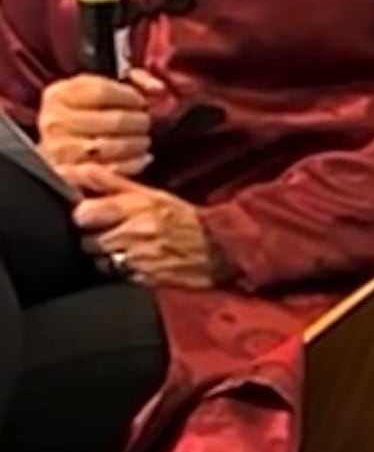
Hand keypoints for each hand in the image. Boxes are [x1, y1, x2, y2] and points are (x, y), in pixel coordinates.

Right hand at [39, 73, 156, 191]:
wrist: (62, 144)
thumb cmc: (89, 111)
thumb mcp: (104, 87)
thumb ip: (137, 80)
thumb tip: (159, 89)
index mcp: (59, 95)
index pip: (103, 91)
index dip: (130, 96)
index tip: (140, 101)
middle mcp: (54, 122)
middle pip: (113, 120)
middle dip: (139, 121)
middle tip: (145, 122)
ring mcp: (60, 150)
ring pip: (111, 146)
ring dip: (137, 143)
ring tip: (142, 139)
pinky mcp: (72, 174)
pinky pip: (111, 170)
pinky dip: (133, 163)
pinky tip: (142, 157)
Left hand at [75, 181, 220, 290]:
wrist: (223, 251)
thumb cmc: (185, 220)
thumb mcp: (152, 194)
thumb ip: (109, 182)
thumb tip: (73, 171)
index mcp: (135, 207)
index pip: (82, 212)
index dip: (83, 213)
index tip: (91, 213)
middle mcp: (134, 233)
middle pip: (86, 239)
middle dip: (94, 236)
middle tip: (112, 231)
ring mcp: (138, 259)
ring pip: (98, 260)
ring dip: (106, 255)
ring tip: (125, 248)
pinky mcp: (143, 280)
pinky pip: (116, 276)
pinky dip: (121, 270)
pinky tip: (136, 262)